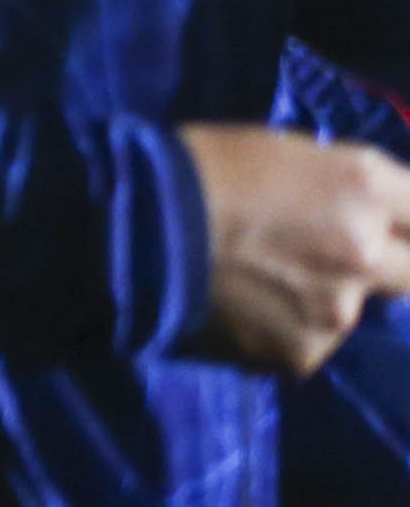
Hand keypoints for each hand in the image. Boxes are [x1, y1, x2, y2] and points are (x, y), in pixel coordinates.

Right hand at [185, 121, 409, 374]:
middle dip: (391, 260)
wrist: (125, 231)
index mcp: (362, 185)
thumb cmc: (192, 169)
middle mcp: (368, 251)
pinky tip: (243, 310)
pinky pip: (310, 341)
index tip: (396, 224)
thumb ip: (339, 184)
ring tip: (264, 284)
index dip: (408, 218)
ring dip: (327, 297)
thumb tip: (366, 209)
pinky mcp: (303, 355)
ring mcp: (339, 311)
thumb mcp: (279, 151)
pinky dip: (286, 328)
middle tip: (339, 254)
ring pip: (355, 308)